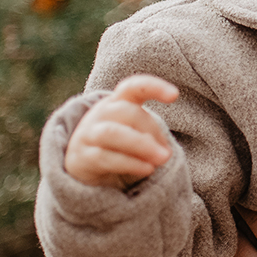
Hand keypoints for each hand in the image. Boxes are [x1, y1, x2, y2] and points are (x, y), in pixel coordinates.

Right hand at [62, 75, 177, 186]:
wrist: (81, 162)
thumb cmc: (117, 142)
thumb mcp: (133, 131)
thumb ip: (150, 135)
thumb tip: (164, 152)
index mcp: (117, 101)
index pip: (133, 87)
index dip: (153, 87)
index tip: (174, 95)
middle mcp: (101, 113)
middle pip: (128, 112)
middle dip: (152, 131)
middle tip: (167, 153)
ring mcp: (88, 133)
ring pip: (114, 133)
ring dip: (141, 145)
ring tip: (162, 159)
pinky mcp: (82, 157)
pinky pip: (106, 157)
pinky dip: (130, 163)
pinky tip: (147, 169)